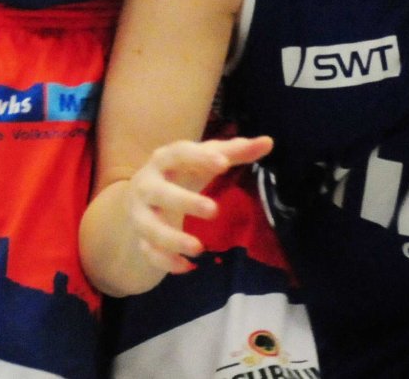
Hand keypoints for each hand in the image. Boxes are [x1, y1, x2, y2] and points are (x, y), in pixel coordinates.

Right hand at [126, 136, 272, 279]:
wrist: (140, 194)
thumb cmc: (180, 171)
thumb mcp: (204, 160)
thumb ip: (235, 152)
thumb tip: (268, 142)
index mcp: (164, 159)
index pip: (179, 153)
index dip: (200, 157)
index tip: (224, 164)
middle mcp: (147, 185)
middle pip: (161, 193)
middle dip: (185, 202)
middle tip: (214, 211)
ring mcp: (140, 213)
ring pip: (150, 228)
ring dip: (172, 239)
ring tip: (199, 249)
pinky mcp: (140, 237)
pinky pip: (148, 252)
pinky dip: (165, 261)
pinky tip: (187, 267)